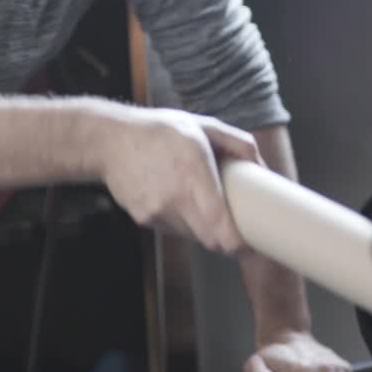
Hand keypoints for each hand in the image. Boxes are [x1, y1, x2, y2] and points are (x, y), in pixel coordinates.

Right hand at [100, 107, 261, 253]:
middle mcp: (175, 199)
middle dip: (226, 241)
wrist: (109, 140)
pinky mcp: (144, 219)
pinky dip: (182, 221)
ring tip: (201, 204)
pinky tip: (175, 198)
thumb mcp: (203, 125)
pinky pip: (173, 229)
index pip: (220, 228)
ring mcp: (157, 212)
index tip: (251, 245)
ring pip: (192, 236)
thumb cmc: (159, 131)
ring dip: (203, 229)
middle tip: (237, 231)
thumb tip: (261, 165)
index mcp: (194, 175)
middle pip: (210, 241)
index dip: (239, 245)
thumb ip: (237, 142)